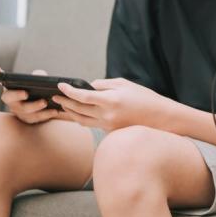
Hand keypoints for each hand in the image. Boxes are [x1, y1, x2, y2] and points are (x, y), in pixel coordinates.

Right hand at [0, 64, 57, 124]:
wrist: (49, 104)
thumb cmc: (40, 88)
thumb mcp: (39, 80)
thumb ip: (38, 76)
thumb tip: (39, 76)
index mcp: (11, 87)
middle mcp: (11, 100)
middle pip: (9, 98)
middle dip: (16, 95)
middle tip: (26, 93)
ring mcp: (19, 111)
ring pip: (23, 111)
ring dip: (34, 107)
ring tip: (45, 102)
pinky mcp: (29, 119)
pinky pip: (35, 119)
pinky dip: (45, 115)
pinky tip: (54, 110)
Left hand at [52, 77, 168, 131]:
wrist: (160, 117)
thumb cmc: (144, 97)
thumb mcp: (125, 84)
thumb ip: (104, 84)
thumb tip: (88, 86)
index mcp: (111, 100)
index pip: (83, 95)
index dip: (69, 91)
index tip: (60, 86)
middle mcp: (107, 115)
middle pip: (78, 109)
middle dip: (65, 101)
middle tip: (55, 96)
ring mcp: (107, 125)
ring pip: (81, 120)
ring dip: (70, 112)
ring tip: (62, 105)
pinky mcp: (109, 132)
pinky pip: (90, 124)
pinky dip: (81, 118)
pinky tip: (77, 112)